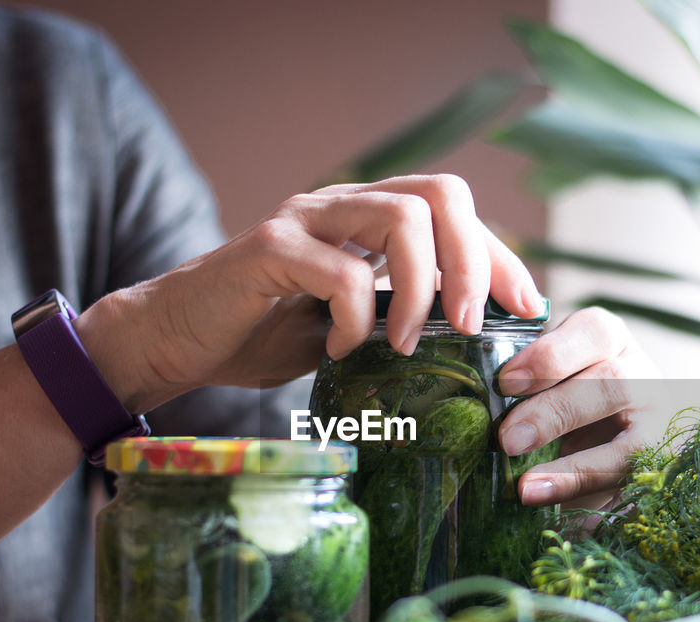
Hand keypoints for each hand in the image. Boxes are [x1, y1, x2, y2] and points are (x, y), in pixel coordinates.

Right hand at [81, 175, 545, 413]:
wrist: (174, 341)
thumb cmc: (261, 335)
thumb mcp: (350, 327)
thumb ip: (398, 315)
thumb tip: (472, 339)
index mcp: (366, 218)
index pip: (453, 209)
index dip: (499, 254)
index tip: (526, 307)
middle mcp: (340, 205)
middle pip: (440, 194)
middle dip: (474, 261)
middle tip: (473, 324)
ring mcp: (304, 220)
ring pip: (400, 218)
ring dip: (421, 289)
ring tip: (406, 343)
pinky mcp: (268, 248)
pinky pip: (341, 273)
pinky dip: (355, 320)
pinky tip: (339, 350)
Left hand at [496, 307, 661, 508]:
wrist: (626, 428)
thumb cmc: (572, 391)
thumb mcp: (554, 371)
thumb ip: (524, 378)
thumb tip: (471, 405)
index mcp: (613, 342)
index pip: (595, 332)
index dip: (551, 356)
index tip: (506, 383)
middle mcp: (645, 378)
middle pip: (613, 383)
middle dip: (556, 412)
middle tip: (507, 440)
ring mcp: (659, 428)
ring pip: (630, 445)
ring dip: (575, 470)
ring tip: (527, 490)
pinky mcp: (657, 474)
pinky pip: (631, 495)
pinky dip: (593, 510)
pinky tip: (561, 524)